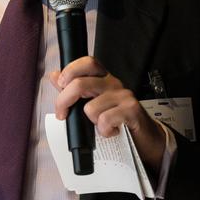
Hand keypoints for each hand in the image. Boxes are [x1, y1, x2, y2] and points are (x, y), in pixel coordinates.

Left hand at [48, 56, 167, 174]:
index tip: (61, 85)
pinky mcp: (131, 109)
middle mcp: (113, 83)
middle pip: (80, 84)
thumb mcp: (94, 102)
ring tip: (100, 125)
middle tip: (63, 114)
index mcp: (103, 79)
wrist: (145, 136)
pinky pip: (105, 120)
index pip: (87, 62)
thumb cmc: (118, 118)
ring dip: (91, 122)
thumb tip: (54, 76)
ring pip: (90, 108)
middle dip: (64, 101)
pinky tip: (111, 131)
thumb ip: (73, 89)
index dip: (70, 70)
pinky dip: (104, 131)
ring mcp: (123, 95)